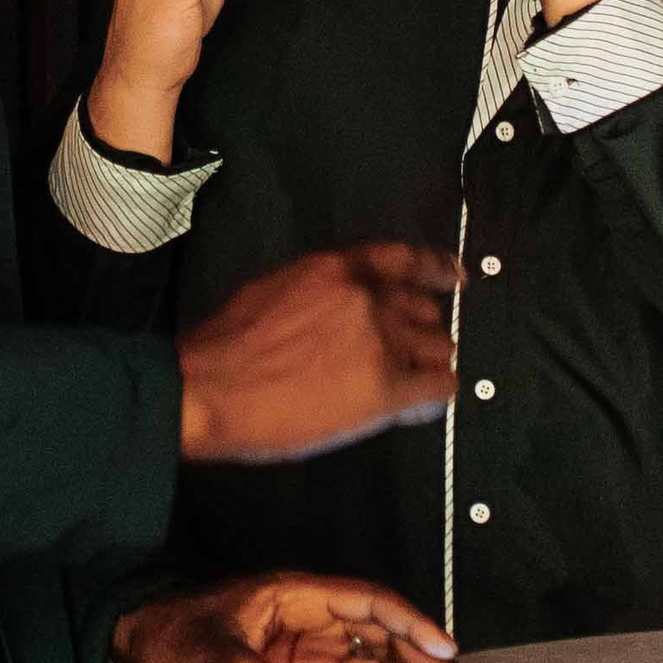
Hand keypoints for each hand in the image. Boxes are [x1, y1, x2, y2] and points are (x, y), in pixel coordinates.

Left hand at [110, 572, 465, 662]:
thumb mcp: (205, 650)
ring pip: (375, 659)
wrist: (143, 652)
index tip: (440, 646)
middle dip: (424, 655)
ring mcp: (311, 650)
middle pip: (382, 632)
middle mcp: (313, 620)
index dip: (408, 621)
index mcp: (297, 596)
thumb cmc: (174, 633)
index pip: (366, 601)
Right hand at [176, 241, 459, 462]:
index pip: (403, 259)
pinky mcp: (385, 388)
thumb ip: (318, 293)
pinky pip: (438, 388)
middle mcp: (367, 298)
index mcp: (336, 270)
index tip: (454, 277)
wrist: (209, 388)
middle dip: (419, 331)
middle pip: (424, 310)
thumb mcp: (273, 291)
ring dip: (427, 364)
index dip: (435, 269)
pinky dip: (434, 396)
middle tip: (408, 352)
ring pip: (438, 348)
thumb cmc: (224, 346)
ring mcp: (380, 341)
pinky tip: (422, 403)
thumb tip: (338, 308)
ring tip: (411, 381)